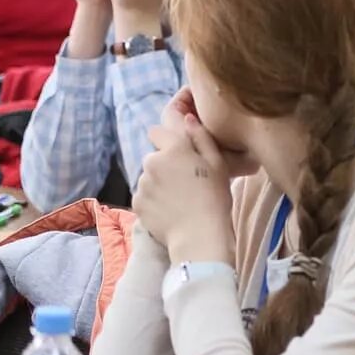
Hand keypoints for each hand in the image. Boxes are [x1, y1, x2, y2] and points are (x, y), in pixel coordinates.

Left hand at [134, 89, 234, 263]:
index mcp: (173, 149)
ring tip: (179, 198)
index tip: (182, 153)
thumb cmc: (214, 197)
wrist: (198, 235)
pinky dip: (154, 199)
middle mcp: (151, 162)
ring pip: (149, 177)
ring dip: (160, 182)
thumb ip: (201, 138)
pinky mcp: (136, 203)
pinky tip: (170, 209)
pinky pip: (145, 195)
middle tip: (186, 181)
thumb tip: (187, 119)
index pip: (158, 132)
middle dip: (166, 164)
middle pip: (155, 157)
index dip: (169, 141)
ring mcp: (141, 184)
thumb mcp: (218, 164)